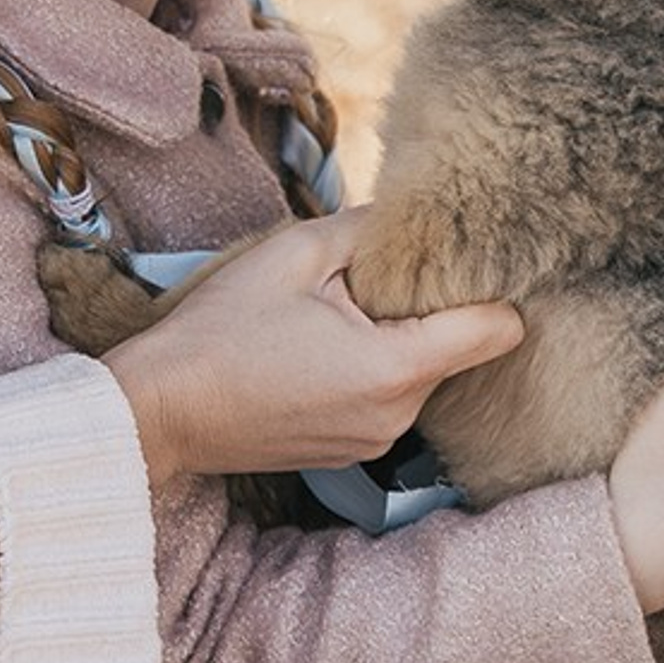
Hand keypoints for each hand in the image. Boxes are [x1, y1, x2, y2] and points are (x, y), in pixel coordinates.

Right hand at [102, 208, 523, 487]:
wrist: (163, 408)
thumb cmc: (225, 328)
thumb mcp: (296, 253)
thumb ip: (369, 229)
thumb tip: (415, 212)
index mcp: (396, 367)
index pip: (499, 330)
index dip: (491, 287)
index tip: (464, 259)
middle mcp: (399, 416)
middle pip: (458, 349)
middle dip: (428, 308)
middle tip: (370, 275)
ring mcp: (375, 440)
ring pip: (420, 372)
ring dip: (394, 338)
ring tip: (333, 311)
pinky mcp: (350, 450)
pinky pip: (387, 397)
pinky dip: (370, 367)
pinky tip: (317, 346)